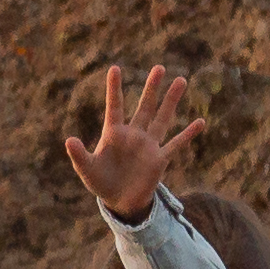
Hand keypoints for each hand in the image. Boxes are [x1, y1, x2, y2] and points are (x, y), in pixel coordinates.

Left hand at [62, 61, 199, 216]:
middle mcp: (133, 134)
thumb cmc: (101, 182)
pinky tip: (200, 122)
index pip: (114, 106)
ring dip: (171, 101)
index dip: (114, 88)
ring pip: (162, 118)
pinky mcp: (160, 158)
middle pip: (144, 106)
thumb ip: (79, 155)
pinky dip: (188, 134)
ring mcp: (148, 145)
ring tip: (181, 80)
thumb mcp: (86, 169)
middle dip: (152, 88)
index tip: (115, 68)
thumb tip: (69, 140)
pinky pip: (176, 143)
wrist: (120, 200)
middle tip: (159, 68)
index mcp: (113, 133)